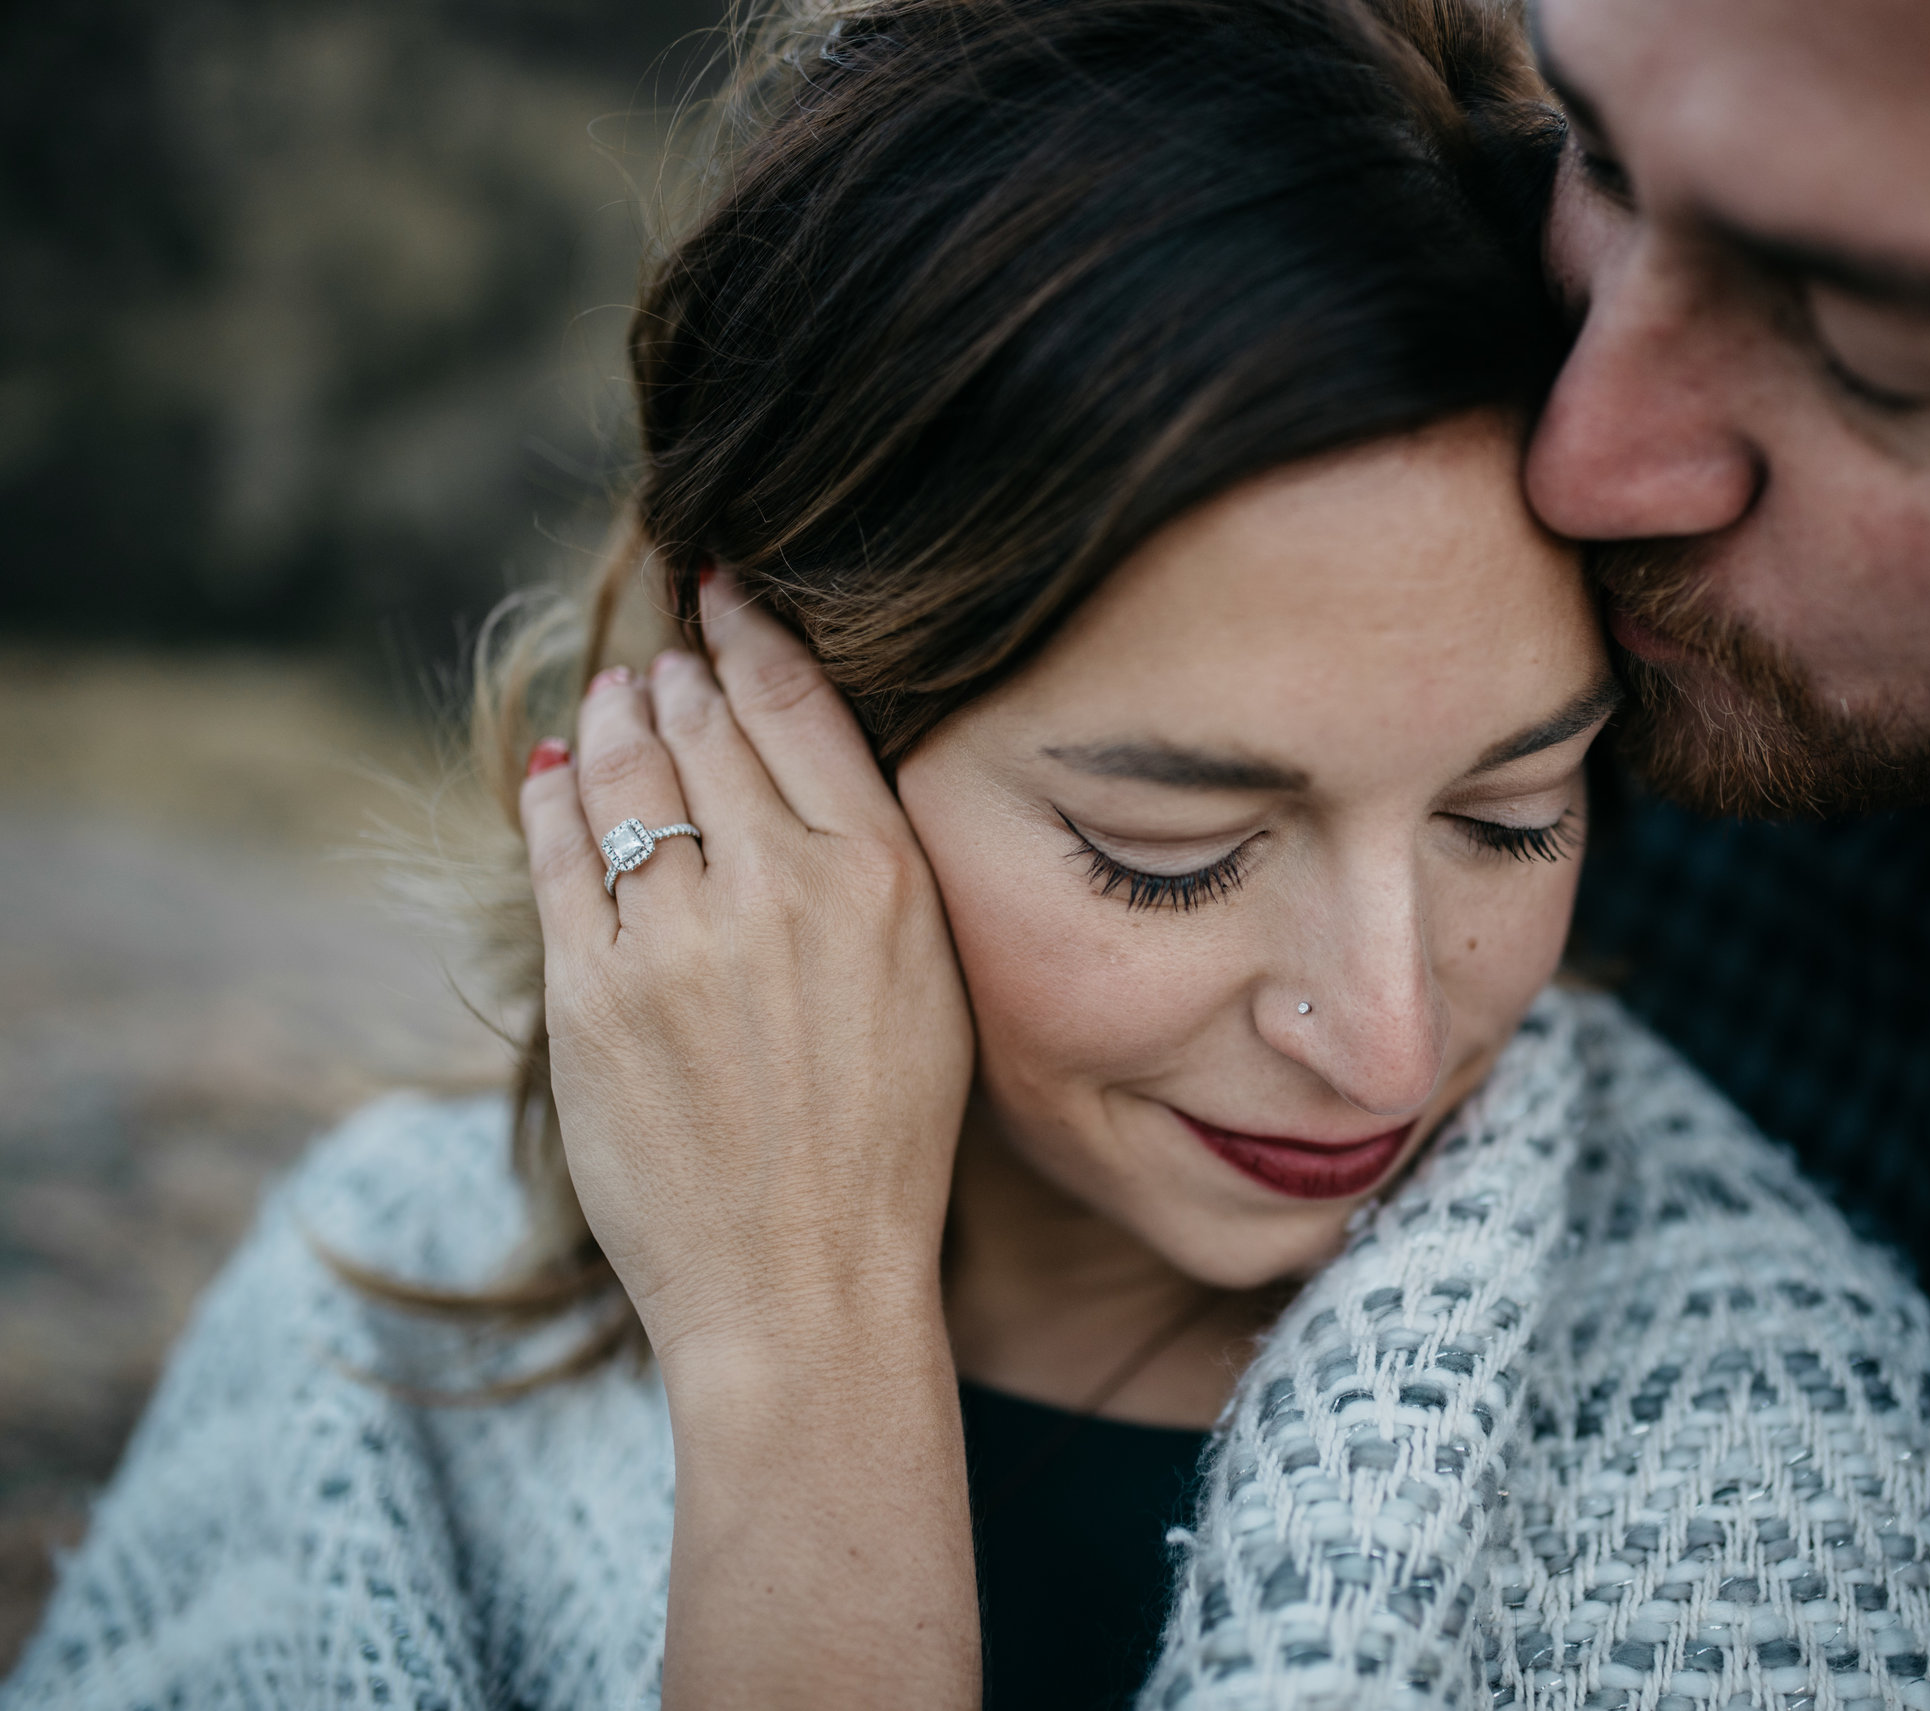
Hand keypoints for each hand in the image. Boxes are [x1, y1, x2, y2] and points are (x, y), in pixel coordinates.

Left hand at [518, 571, 972, 1375]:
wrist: (805, 1284)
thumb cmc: (886, 1144)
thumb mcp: (933, 986)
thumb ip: (877, 867)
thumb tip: (797, 765)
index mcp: (885, 879)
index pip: (799, 705)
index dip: (752, 635)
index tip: (726, 595)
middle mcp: (782, 887)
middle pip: (705, 726)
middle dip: (677, 678)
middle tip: (666, 659)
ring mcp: (675, 937)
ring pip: (624, 774)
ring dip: (614, 720)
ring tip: (615, 699)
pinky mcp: (590, 992)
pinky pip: (556, 854)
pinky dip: (553, 799)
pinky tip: (559, 775)